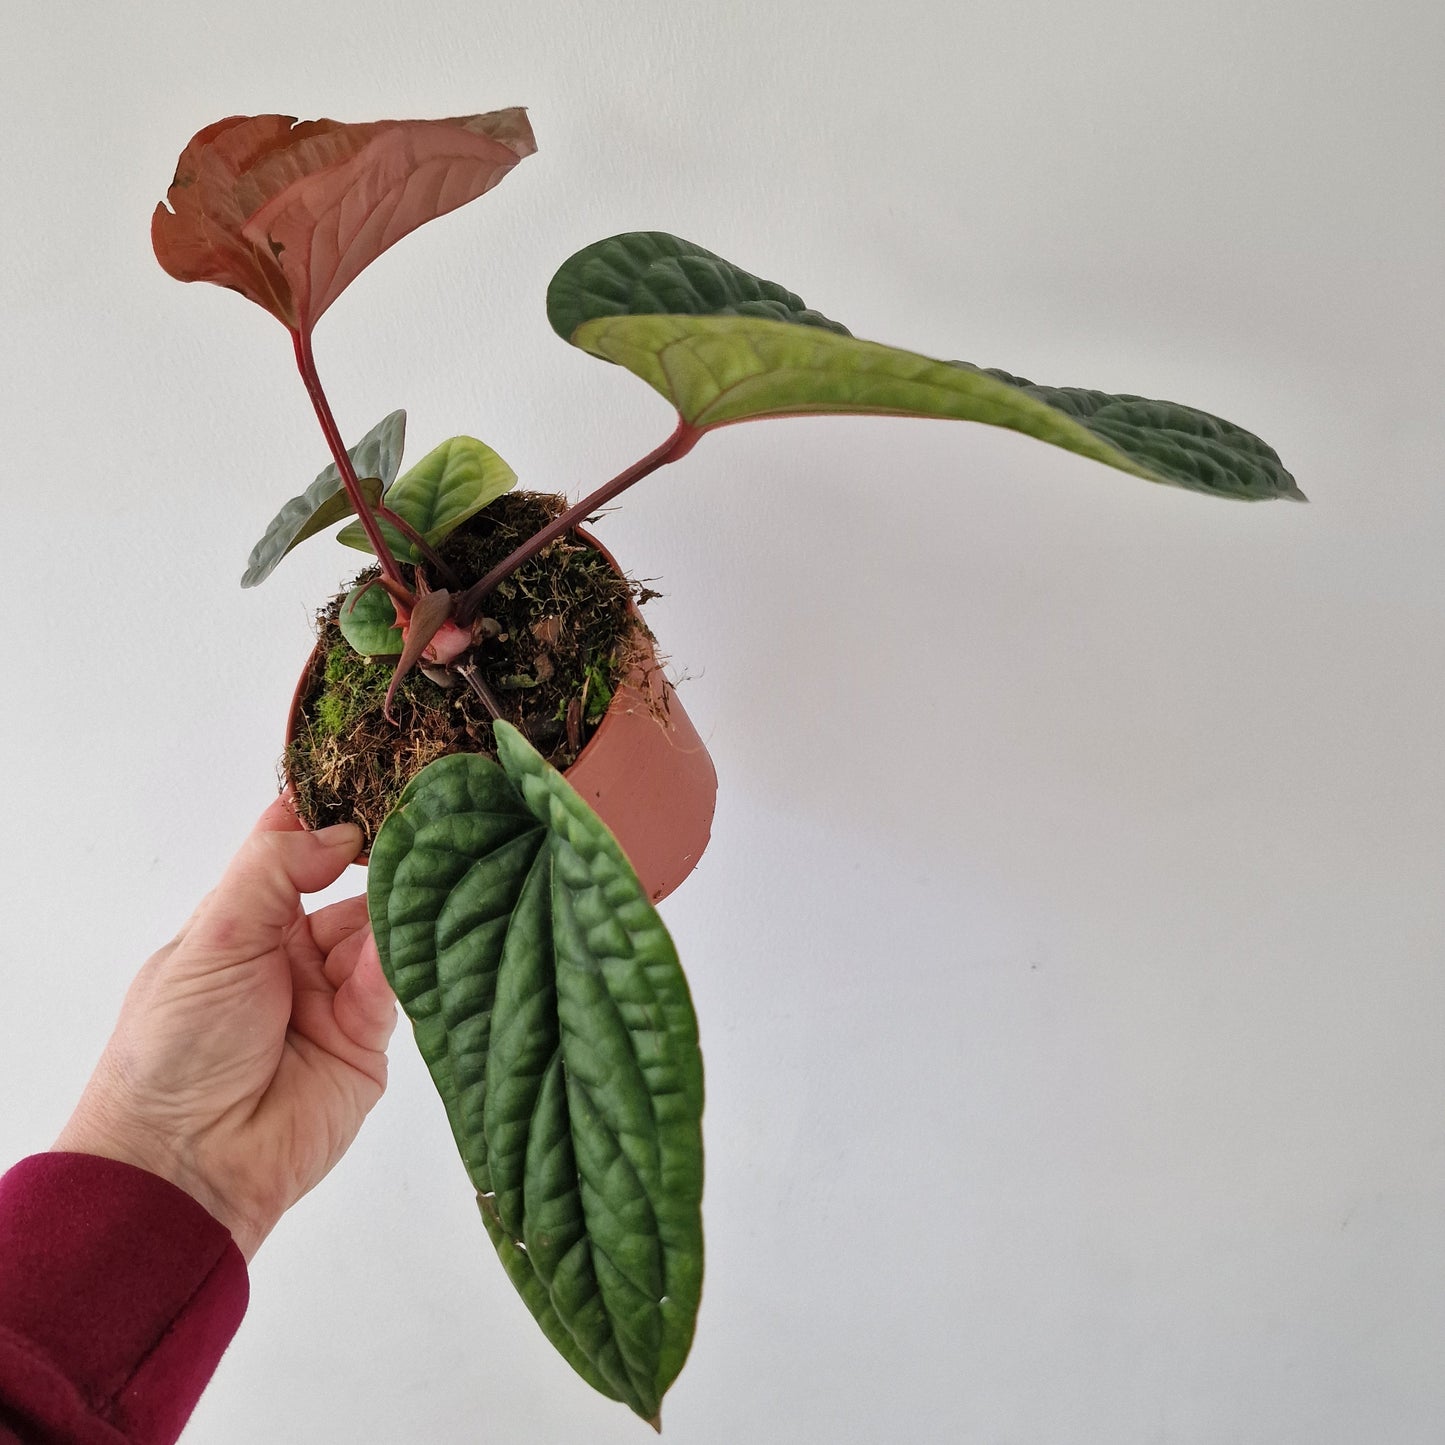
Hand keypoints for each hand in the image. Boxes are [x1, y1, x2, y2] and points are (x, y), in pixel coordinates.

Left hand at [55, 797, 397, 1260]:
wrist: (189, 1164)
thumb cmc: (176, 1046)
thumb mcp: (213, 938)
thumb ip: (274, 873)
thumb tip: (338, 830)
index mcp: (244, 927)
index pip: (292, 856)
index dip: (326, 821)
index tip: (371, 783)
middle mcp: (294, 957)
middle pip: (351, 892)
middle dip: (382, 862)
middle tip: (424, 822)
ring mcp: (335, 999)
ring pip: (384, 934)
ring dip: (403, 907)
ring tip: (435, 870)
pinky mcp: (369, 1042)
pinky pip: (399, 985)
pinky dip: (408, 957)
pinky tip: (420, 930)